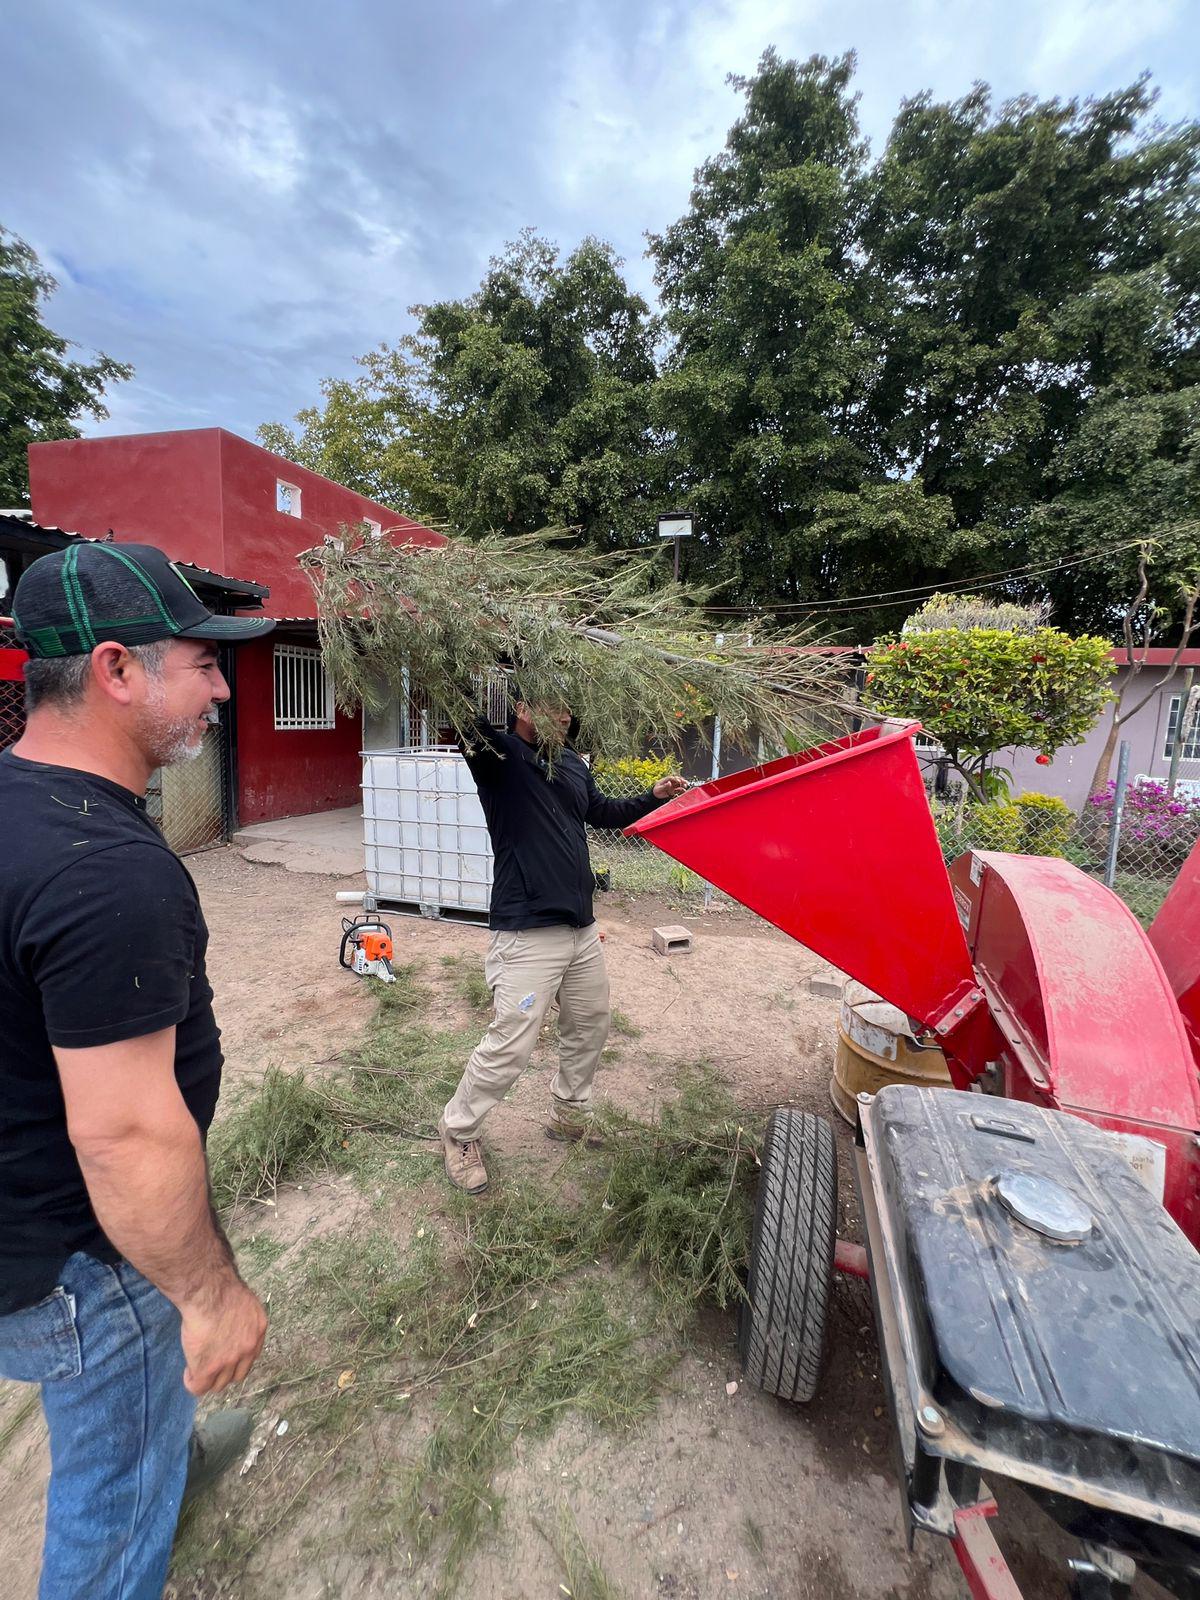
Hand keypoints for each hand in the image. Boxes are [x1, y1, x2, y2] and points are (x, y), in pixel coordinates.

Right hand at [180, 1279, 267, 1395]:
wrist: (209, 1293)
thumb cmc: (221, 1288)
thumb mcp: (244, 1301)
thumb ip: (242, 1317)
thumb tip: (232, 1323)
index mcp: (258, 1330)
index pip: (250, 1356)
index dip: (235, 1359)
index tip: (223, 1355)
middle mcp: (248, 1349)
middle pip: (237, 1375)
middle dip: (224, 1372)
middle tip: (210, 1363)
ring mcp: (229, 1361)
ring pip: (219, 1384)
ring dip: (208, 1378)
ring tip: (196, 1368)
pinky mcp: (208, 1368)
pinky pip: (199, 1387)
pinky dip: (192, 1381)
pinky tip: (188, 1372)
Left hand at [653, 775, 688, 799]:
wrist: (656, 795)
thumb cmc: (656, 791)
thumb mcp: (659, 788)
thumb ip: (664, 786)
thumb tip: (669, 783)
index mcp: (666, 780)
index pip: (672, 778)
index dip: (676, 779)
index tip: (679, 781)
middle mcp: (670, 782)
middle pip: (677, 779)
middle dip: (682, 780)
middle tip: (685, 783)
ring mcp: (673, 786)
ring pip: (679, 784)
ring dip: (683, 784)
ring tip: (685, 786)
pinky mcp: (674, 790)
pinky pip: (679, 789)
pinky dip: (682, 789)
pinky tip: (684, 790)